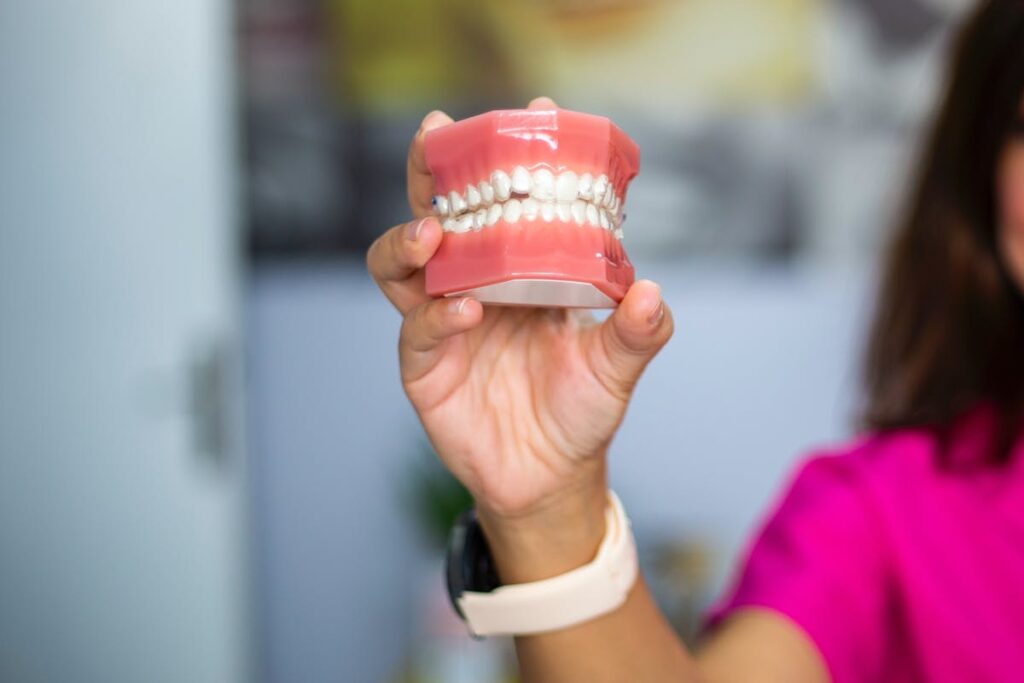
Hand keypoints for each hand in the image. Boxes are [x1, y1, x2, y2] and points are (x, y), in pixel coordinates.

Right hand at [367, 98, 673, 577]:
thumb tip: (651, 292)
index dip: (515, 156)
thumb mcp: (617, 366)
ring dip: (411, 239)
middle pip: (437, 214)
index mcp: (517, 270)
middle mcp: (473, 284)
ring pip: (400, 264)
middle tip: (437, 136)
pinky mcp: (423, 366)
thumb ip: (638, 332)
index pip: (507, 201)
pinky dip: (436, 313)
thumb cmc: (581, 410)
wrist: (550, 477)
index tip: (540, 113)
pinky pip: (415, 327)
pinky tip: (465, 308)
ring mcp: (440, 322)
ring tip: (436, 231)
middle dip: (431, 173)